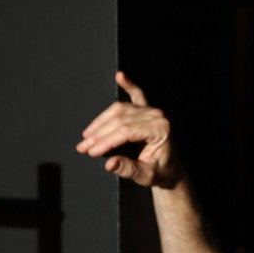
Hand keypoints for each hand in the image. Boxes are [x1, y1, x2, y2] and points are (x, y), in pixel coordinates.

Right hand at [76, 71, 181, 187]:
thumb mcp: (145, 176)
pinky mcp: (147, 111)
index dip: (106, 140)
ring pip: (120, 110)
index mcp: (160, 130)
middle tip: (83, 146)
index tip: (90, 150)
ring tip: (87, 134)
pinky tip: (120, 76)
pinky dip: (128, 85)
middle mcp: (157, 116)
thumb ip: (128, 169)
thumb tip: (110, 163)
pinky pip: (137, 95)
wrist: (170, 169)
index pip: (126, 131)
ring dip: (101, 120)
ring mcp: (152, 112)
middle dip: (99, 133)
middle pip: (121, 120)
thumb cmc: (160, 172)